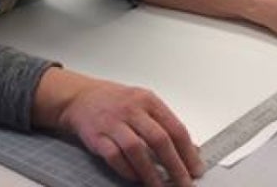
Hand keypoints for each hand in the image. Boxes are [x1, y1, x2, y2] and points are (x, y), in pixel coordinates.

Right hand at [55, 75, 204, 185]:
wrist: (80, 97)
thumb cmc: (115, 102)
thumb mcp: (144, 104)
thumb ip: (165, 124)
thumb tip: (191, 149)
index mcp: (148, 100)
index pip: (175, 128)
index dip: (188, 152)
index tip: (196, 168)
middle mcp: (132, 110)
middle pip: (159, 139)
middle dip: (175, 165)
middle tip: (184, 182)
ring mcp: (113, 123)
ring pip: (136, 150)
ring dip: (151, 173)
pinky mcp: (97, 136)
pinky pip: (114, 157)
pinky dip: (127, 170)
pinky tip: (136, 178)